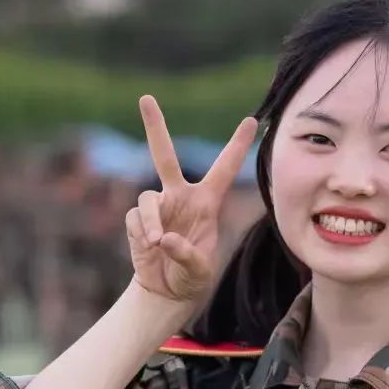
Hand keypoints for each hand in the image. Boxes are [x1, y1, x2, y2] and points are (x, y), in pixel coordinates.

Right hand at [126, 95, 256, 301]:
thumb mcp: (199, 272)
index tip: (252, 120)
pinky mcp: (138, 221)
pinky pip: (137, 219)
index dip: (237, 145)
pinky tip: (149, 247)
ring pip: (147, 197)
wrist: (167, 291)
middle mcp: (180, 197)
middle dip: (155, 127)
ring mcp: (158, 208)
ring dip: (152, 219)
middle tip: (145, 98)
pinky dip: (142, 232)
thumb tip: (162, 237)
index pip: (224, 169)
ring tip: (156, 242)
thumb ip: (186, 255)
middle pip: (164, 156)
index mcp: (207, 203)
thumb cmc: (192, 277)